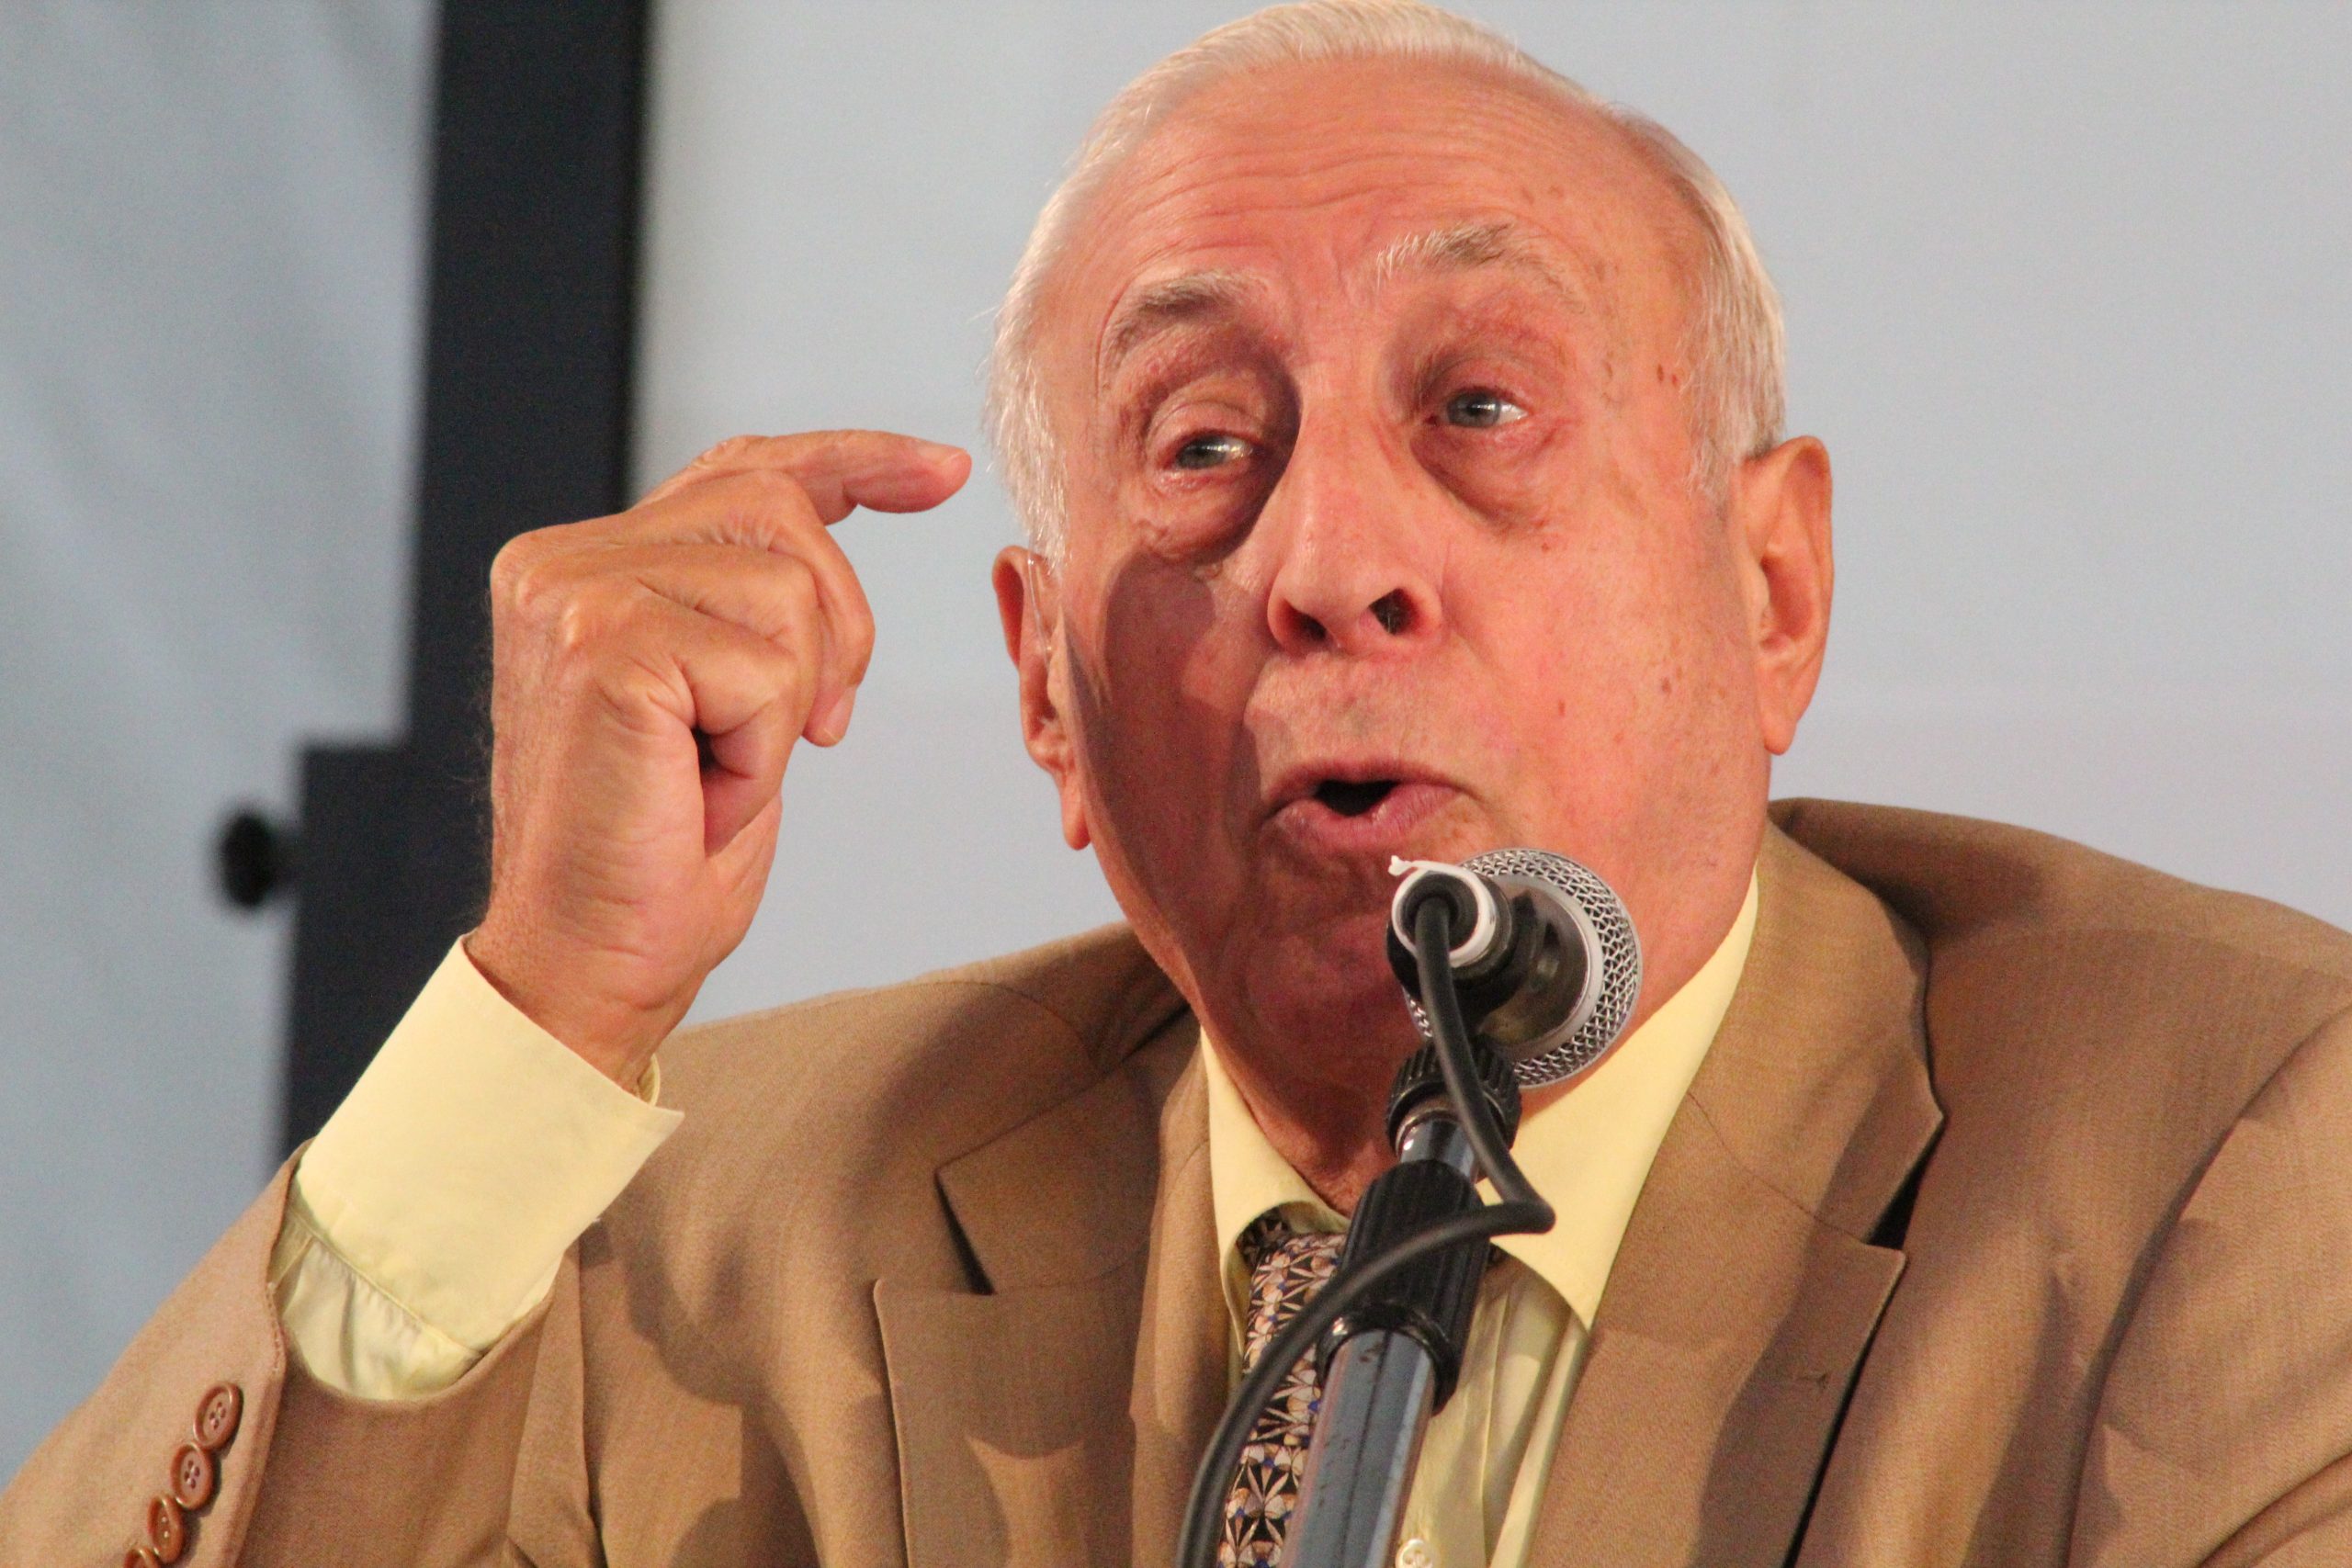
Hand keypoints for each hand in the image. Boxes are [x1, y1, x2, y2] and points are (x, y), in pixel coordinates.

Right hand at [464, 430, 970, 1084]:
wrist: (588, 964)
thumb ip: (748, 604)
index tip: (945, 473)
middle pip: (779, 511)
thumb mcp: (728, 701)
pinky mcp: (601, 650)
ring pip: (786, 590)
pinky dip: (762, 752)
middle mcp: (562, 564)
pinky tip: (700, 796)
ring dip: (789, 705)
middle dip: (837, 625)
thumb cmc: (658, 857)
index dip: (854, 461)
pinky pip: (766, 669)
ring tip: (718, 775)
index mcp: (585, 565)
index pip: (741, 471)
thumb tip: (831, 522)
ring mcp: (573, 598)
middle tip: (807, 731)